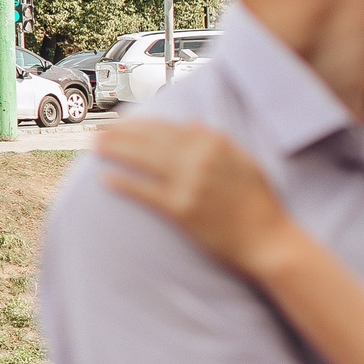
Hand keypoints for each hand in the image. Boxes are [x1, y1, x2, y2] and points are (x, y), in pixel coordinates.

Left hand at [97, 118, 301, 280]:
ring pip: (142, 160)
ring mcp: (191, 184)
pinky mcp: (182, 209)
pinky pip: (145, 192)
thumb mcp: (246, 163)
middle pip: (149, 139)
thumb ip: (219, 141)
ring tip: (94, 147)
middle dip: (119, 132)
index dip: (139, 123)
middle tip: (96, 130)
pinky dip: (124, 184)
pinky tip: (106, 179)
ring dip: (115, 150)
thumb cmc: (260, 204)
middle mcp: (201, 158)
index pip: (167, 126)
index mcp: (216, 143)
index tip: (121, 122)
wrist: (269, 241)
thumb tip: (191, 123)